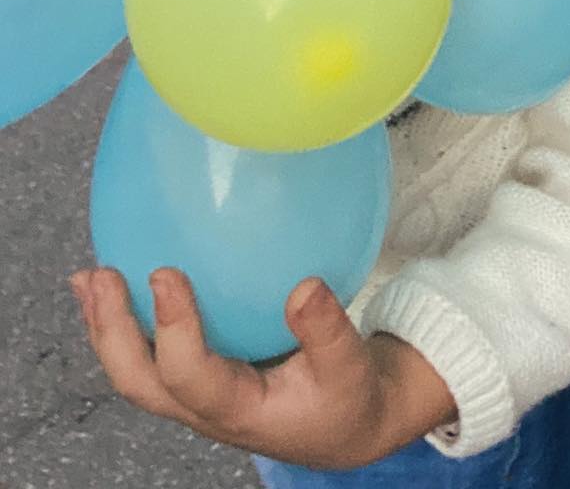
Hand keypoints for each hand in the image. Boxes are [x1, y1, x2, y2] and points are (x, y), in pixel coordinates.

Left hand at [71, 267, 458, 469]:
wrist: (345, 426)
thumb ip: (328, 331)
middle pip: (139, 382)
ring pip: (134, 372)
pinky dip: (125, 322)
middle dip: (112, 332)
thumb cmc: (346, 397)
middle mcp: (203, 407)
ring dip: (105, 327)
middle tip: (100, 275)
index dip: (172, 329)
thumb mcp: (351, 368)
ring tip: (87, 276)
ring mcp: (194, 396)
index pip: (190, 376)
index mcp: (237, 409)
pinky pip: (150, 354)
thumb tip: (304, 286)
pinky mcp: (197, 378)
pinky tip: (119, 282)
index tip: (165, 273)